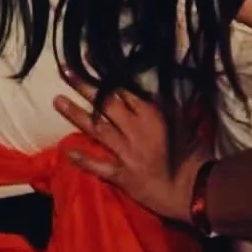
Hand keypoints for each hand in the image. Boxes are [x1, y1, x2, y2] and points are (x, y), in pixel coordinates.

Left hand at [54, 74, 209, 222]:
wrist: (194, 189)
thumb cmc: (192, 154)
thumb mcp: (182, 123)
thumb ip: (164, 107)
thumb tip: (150, 92)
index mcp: (151, 114)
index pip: (123, 91)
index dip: (105, 76)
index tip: (87, 62)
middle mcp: (135, 129)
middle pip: (106, 104)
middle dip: (84, 87)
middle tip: (65, 72)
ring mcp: (127, 152)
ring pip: (97, 128)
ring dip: (76, 114)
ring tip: (58, 100)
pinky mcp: (123, 175)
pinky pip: (99, 166)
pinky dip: (84, 159)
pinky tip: (68, 151)